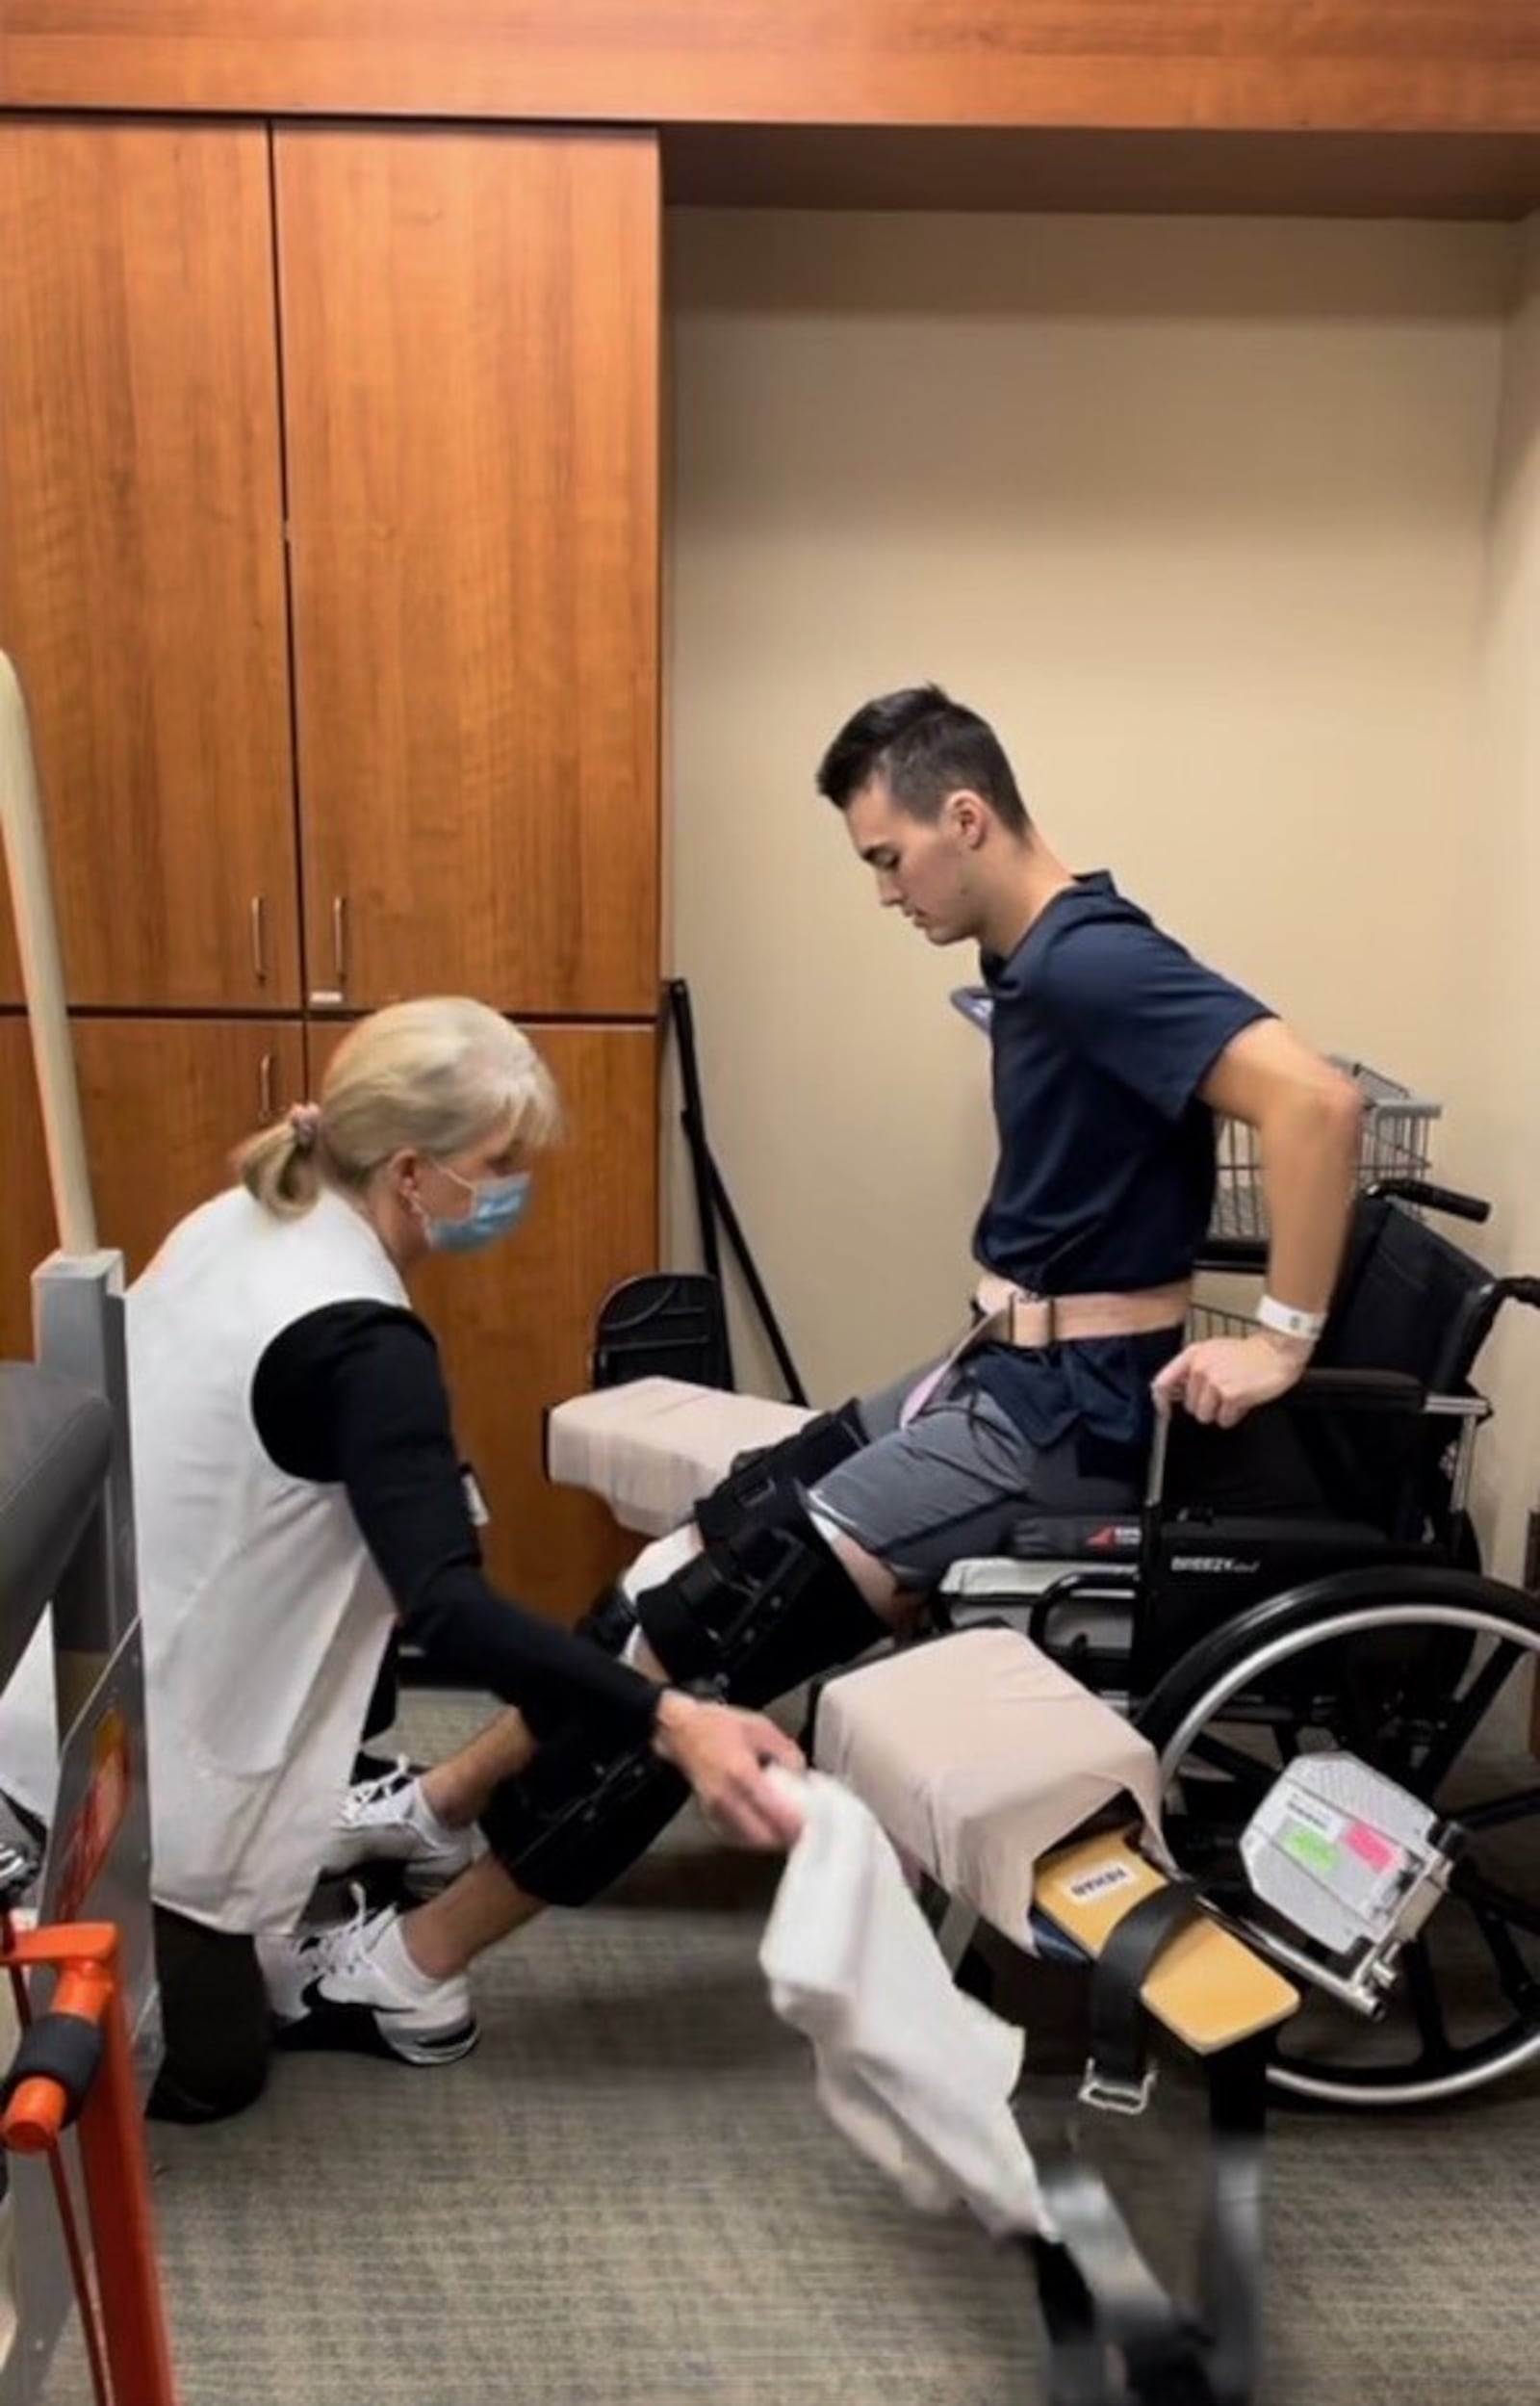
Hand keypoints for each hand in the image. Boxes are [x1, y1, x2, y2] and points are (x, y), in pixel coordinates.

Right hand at [651, 1691, 806, 1849]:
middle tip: (803, 1829)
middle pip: (763, 1835)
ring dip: (771, 1839)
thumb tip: (802, 1775)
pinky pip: (736, 1838)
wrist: (680, 1731)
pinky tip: (764, 1826)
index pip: (774, 1812)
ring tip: (786, 1828)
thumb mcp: (760, 1727)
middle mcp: (726, 1798)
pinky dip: (754, 1838)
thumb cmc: (717, 1726)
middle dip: (786, 1836)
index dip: (795, 1823)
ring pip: (750, 1841)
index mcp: (740, 1773)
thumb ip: (786, 1752)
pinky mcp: (709, 1817)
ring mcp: (715, 1811)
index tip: (812, 1823)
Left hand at [1152, 1330, 1309, 1429]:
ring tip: (1233, 1396)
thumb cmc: (1249, 1353)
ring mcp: (1214, 1381)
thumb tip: (1175, 1392)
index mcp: (1193, 1354)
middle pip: (1189, 1406)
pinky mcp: (1230, 1395)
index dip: (1161, 1402)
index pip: (1163, 1383)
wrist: (1277, 1351)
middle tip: (1224, 1392)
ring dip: (1219, 1412)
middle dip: (1205, 1405)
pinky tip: (1243, 1401)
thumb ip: (1193, 1368)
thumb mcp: (1214, 1351)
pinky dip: (1233, 1416)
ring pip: (1204, 1416)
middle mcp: (1200, 1367)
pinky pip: (1223, 1420)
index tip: (1165, 1412)